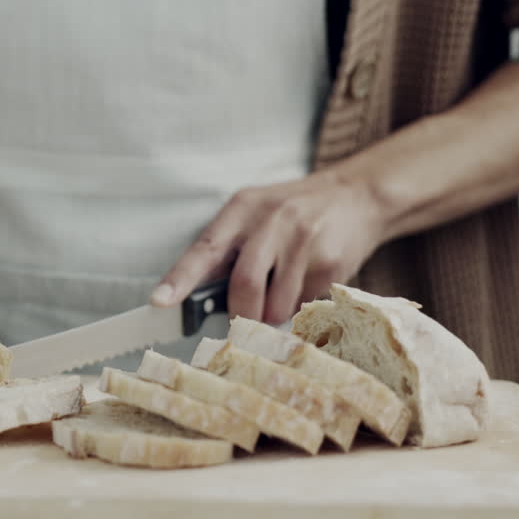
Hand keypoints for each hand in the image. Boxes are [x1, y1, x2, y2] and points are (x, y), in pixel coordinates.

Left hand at [152, 170, 387, 323]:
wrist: (358, 195)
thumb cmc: (293, 210)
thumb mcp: (254, 213)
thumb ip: (226, 248)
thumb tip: (192, 297)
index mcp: (243, 208)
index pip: (205, 248)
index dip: (181, 279)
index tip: (160, 302)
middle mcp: (274, 221)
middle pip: (244, 286)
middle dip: (240, 315)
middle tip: (242, 322)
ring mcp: (305, 242)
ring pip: (275, 306)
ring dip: (271, 315)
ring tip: (280, 292)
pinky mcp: (331, 263)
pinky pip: (303, 307)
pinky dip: (297, 307)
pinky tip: (306, 282)